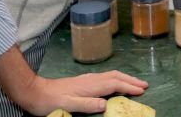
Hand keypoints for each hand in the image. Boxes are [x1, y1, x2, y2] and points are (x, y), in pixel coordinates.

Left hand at [22, 71, 147, 115]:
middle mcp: (92, 80)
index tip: (142, 91)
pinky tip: (116, 83)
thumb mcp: (67, 105)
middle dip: (131, 80)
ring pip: (112, 75)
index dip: (129, 87)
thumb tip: (106, 105)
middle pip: (116, 76)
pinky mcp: (84, 81)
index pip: (115, 84)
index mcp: (91, 85)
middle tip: (145, 85)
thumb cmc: (50, 101)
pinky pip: (106, 77)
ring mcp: (88, 79)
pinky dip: (117, 79)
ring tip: (135, 83)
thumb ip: (87, 104)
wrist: (35, 92)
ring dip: (125, 78)